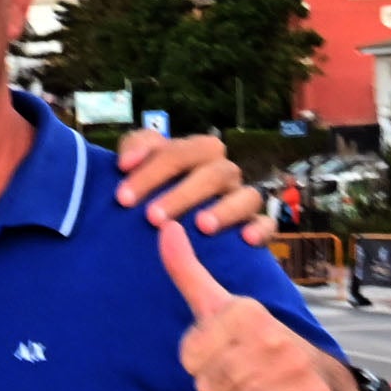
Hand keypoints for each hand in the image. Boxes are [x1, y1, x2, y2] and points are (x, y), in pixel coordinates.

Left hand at [114, 127, 271, 241]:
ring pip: (246, 196)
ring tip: (201, 226)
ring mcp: (241, 199)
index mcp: (197, 153)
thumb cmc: (154, 190)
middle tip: (152, 218)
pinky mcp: (255, 227)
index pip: (179, 152)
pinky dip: (260, 229)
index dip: (151, 171)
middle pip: (214, 172)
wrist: (169, 227)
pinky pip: (268, 224)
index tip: (122, 197)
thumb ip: (133, 150)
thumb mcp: (140, 166)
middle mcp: (223, 173)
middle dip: (182, 194)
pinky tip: (245, 240)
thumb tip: (127, 163)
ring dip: (224, 210)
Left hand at [162, 221, 360, 390]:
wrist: (324, 382)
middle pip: (207, 388)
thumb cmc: (261, 343)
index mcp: (245, 311)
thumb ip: (188, 272)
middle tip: (246, 377)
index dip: (202, 365)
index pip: (189, 359)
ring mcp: (293, 370)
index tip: (227, 353)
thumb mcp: (221, 305)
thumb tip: (164, 228)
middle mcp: (271, 336)